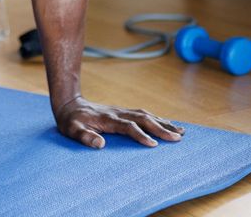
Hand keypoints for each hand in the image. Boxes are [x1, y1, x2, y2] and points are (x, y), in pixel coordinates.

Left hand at [54, 96, 184, 148]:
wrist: (70, 104)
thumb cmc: (71, 121)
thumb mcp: (72, 130)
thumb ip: (84, 137)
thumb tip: (100, 144)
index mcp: (108, 119)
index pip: (128, 127)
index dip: (141, 135)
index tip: (154, 145)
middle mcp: (118, 113)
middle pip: (143, 119)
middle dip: (161, 128)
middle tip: (178, 138)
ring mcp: (122, 111)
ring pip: (146, 115)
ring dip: (163, 122)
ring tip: (181, 131)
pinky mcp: (123, 112)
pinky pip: (143, 114)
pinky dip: (157, 119)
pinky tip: (167, 124)